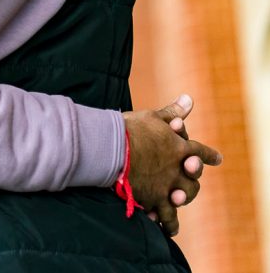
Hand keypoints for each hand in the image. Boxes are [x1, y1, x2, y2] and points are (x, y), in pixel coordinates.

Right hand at [124, 93, 221, 235]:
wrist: (110, 148)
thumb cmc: (129, 129)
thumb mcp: (152, 117)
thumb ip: (172, 111)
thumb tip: (189, 98)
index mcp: (180, 147)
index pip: (200, 151)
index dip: (207, 155)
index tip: (216, 158)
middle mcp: (178, 169)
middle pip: (194, 178)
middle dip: (193, 177)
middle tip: (191, 175)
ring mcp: (167, 185)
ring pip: (182, 197)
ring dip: (182, 199)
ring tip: (179, 201)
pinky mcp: (154, 199)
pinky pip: (165, 215)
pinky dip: (166, 222)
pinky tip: (166, 228)